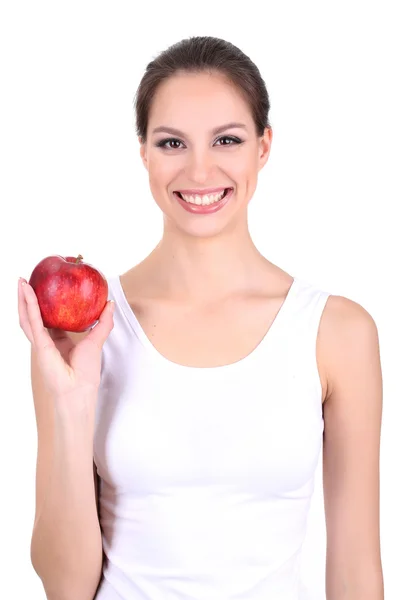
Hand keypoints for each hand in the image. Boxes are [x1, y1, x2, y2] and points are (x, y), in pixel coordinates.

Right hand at [18, 277, 113, 400]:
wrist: (78, 392)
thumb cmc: (86, 374)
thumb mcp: (96, 341)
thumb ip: (103, 322)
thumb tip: (109, 302)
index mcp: (57, 342)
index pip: (47, 320)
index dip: (44, 305)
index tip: (44, 289)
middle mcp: (46, 342)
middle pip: (32, 316)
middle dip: (27, 299)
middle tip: (26, 281)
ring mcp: (40, 344)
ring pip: (27, 317)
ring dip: (22, 299)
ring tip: (21, 281)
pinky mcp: (39, 345)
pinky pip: (33, 322)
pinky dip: (29, 306)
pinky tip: (27, 292)